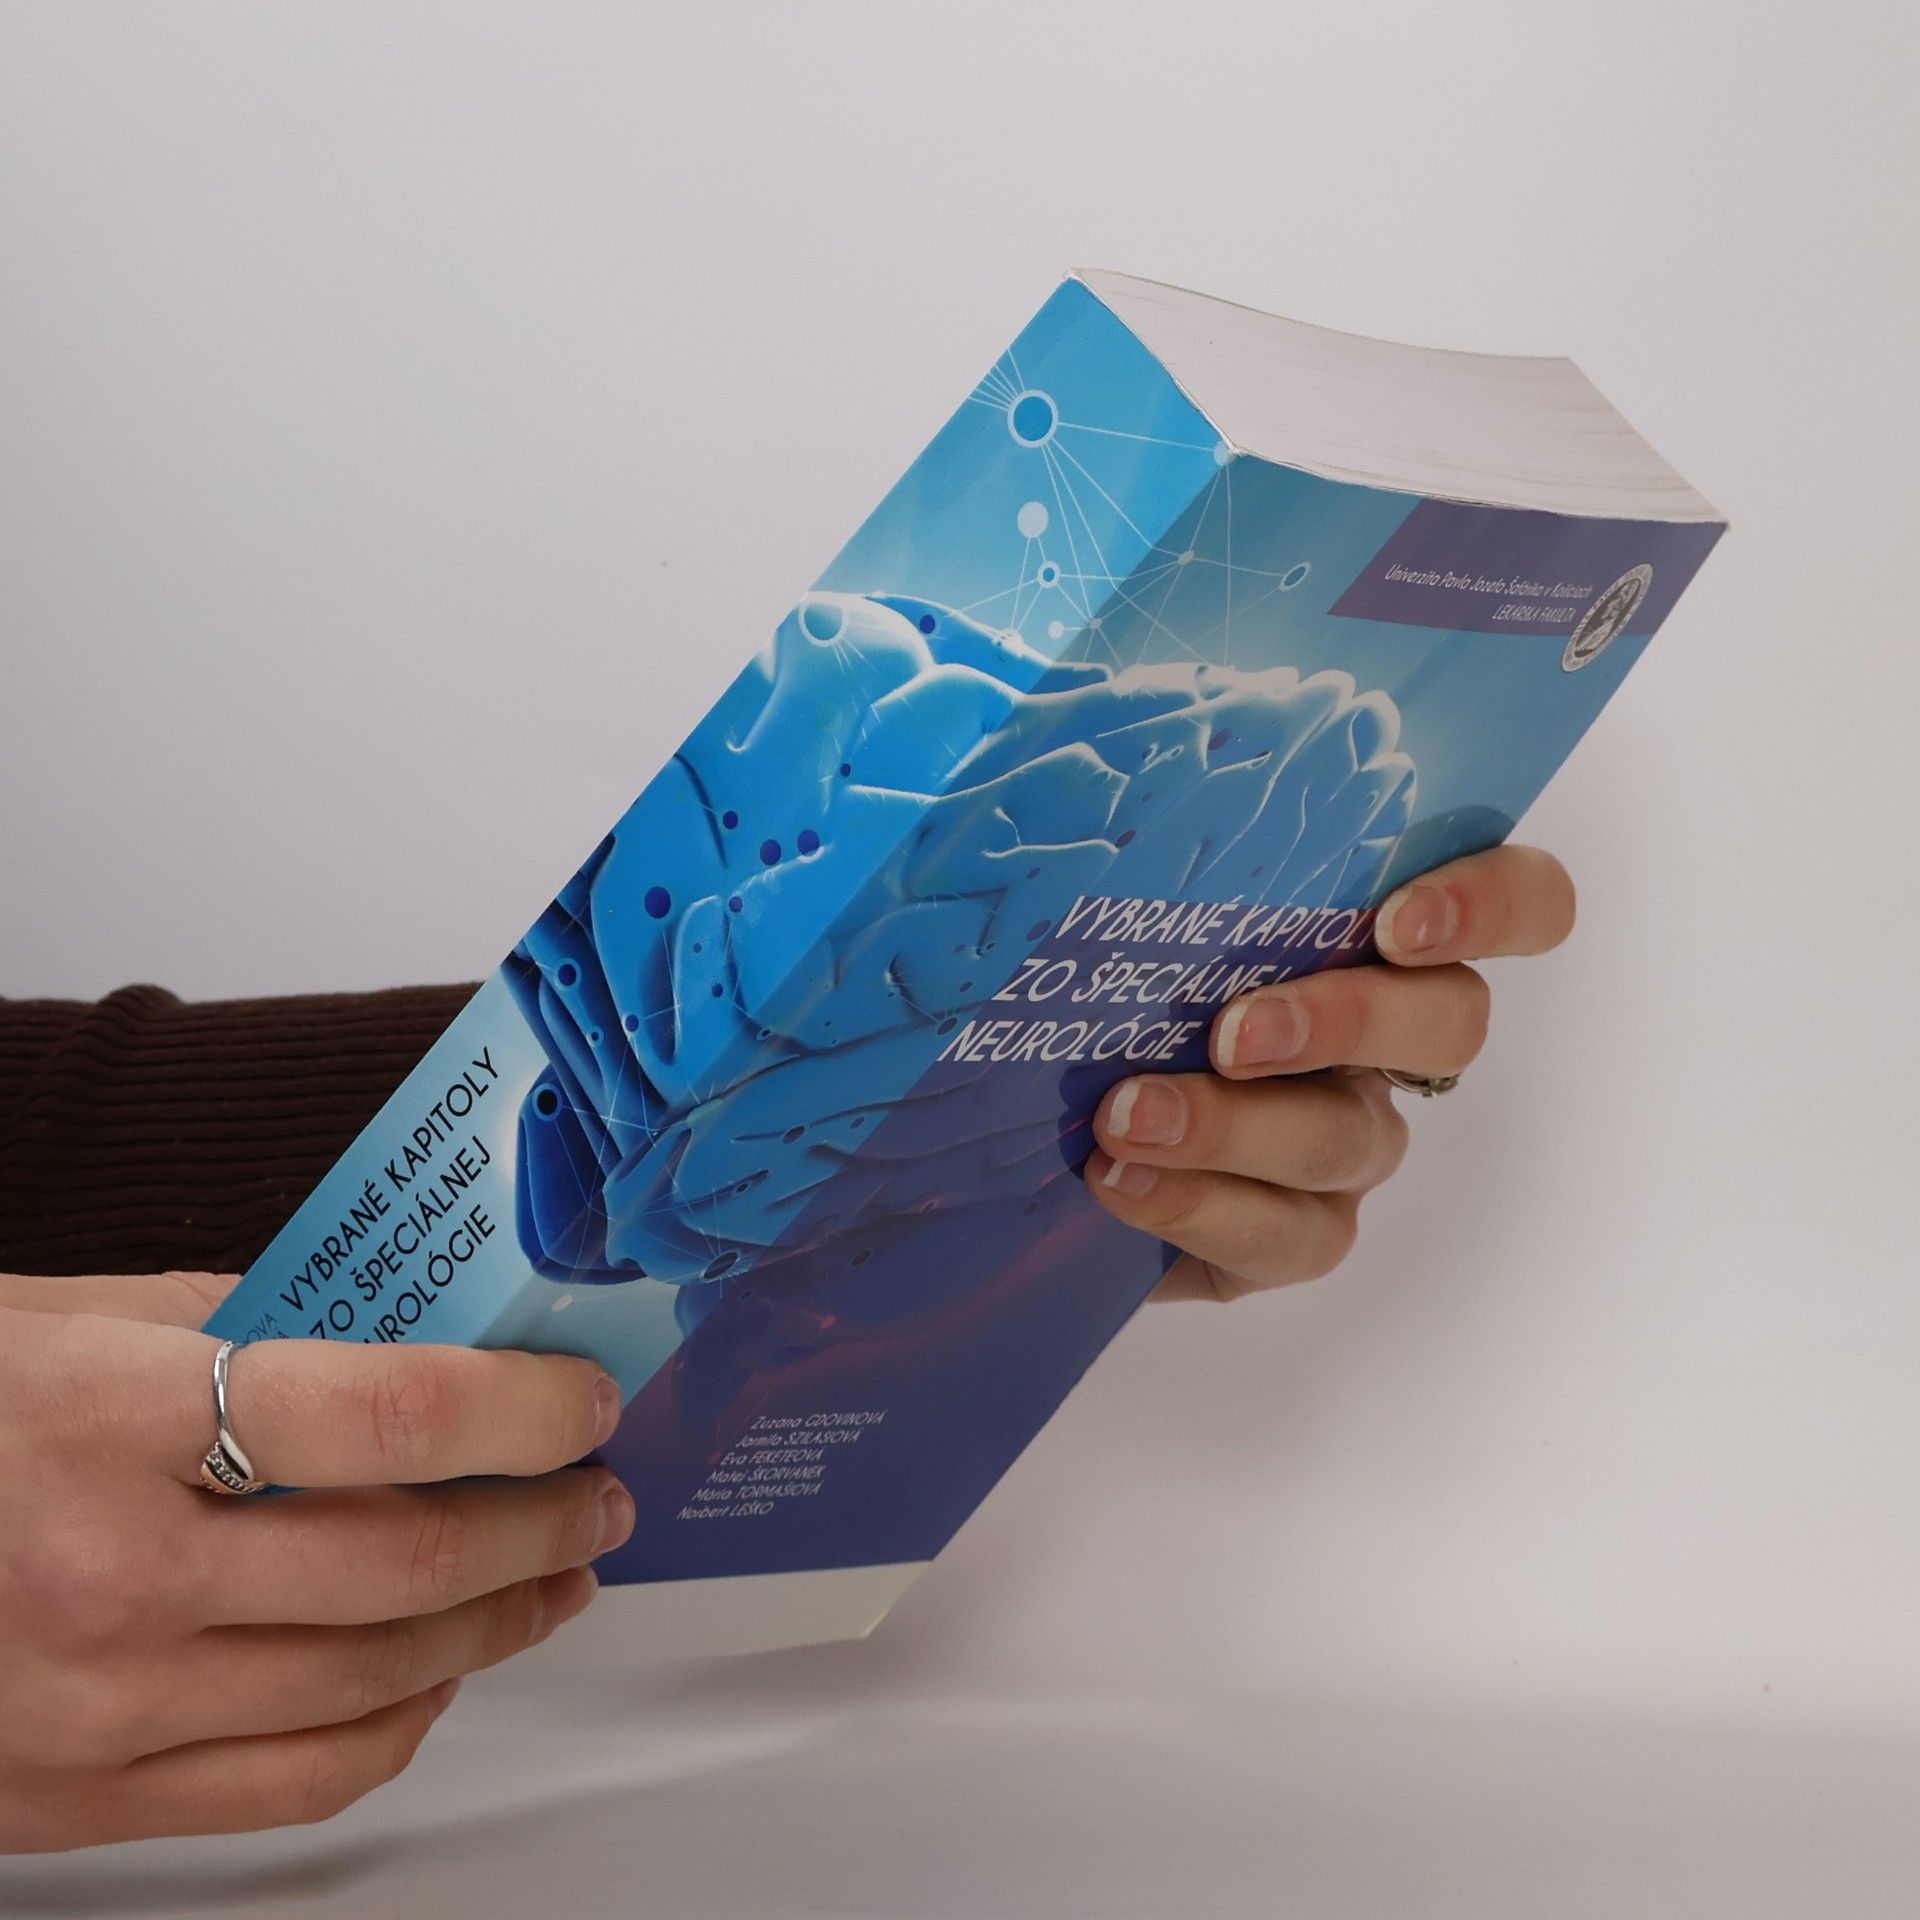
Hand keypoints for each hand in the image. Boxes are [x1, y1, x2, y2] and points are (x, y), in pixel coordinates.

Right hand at [0, 1273, 632, 1852]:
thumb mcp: (62, 1316)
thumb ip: (239, 1322)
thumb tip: (406, 1334)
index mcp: (106, 1420)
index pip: (383, 1415)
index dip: (518, 1409)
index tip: (583, 1399)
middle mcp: (109, 1578)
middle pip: (403, 1567)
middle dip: (541, 1524)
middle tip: (600, 1490)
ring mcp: (94, 1712)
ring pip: (373, 1683)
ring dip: (499, 1624)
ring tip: (558, 1575)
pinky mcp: (76, 1801)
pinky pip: (296, 1782)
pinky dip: (398, 1725)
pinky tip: (439, 1670)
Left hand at [1085, 846, 1576, 1301]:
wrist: (1042, 1134)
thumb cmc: (1106, 979)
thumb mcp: (1124, 893)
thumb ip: (1147, 835)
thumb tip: (1060, 723)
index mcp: (1378, 936)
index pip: (1516, 903)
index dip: (1490, 905)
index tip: (1397, 920)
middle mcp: (1390, 1042)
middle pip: (1450, 1024)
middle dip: (1348, 1020)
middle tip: (1236, 1031)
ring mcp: (1351, 1143)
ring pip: (1347, 1138)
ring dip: (1236, 1127)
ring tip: (1130, 1115)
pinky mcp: (1296, 1233)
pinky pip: (1285, 1235)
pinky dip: (1196, 1206)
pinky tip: (1119, 1179)